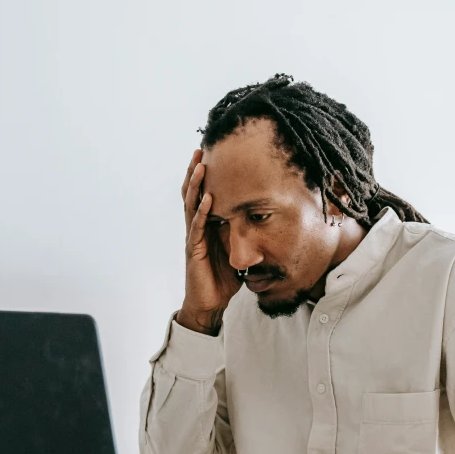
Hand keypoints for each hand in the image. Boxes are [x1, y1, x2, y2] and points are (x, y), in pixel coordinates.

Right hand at [177, 149, 242, 334]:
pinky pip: (197, 228)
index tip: (209, 154)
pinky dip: (202, 212)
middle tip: (199, 149)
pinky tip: (207, 198)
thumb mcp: (236, 251)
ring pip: (191, 206)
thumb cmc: (222, 279)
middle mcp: (196, 229)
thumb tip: (263, 221)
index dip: (203, 177)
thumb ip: (242, 235)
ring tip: (201, 166)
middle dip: (195, 172)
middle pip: (192, 194)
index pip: (202, 196)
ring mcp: (193, 239)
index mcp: (206, 227)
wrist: (210, 304)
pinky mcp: (194, 251)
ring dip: (196, 185)